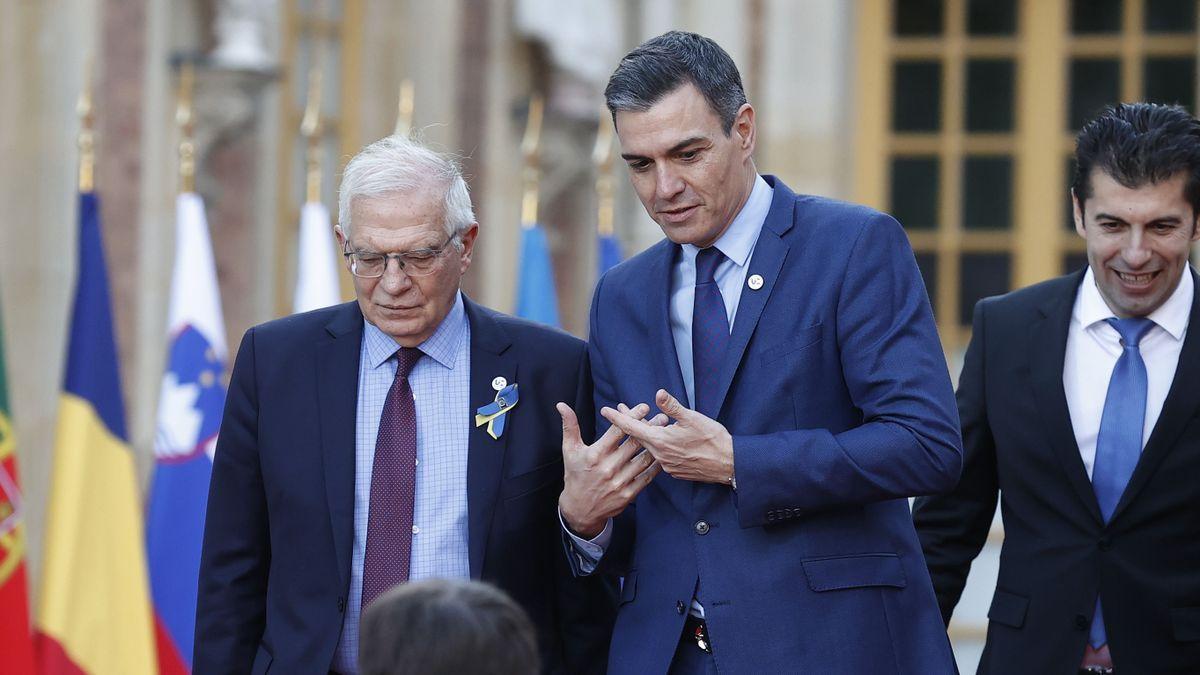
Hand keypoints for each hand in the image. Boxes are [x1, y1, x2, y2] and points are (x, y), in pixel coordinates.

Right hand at [558, 401, 664, 538]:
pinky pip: (646, 477)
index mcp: (595, 454)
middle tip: (662, 418)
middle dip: (650, 429)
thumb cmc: (575, 475)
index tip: (644, 407)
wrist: (579, 509)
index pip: (618, 431)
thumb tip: (562, 405)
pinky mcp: (628, 494)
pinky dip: (655, 466)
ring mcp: (619, 482)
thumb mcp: (570, 450)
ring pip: (643, 460)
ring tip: (665, 434)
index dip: (632, 417)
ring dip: (655, 446)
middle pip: (634, 443)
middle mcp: (608, 467)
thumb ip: (570, 426)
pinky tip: (661, 456)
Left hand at [601, 389, 733, 484]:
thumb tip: (658, 394)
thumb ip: (672, 407)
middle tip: (623, 411)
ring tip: (644, 422)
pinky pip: (660, 457)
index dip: (617, 418)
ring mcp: (667, 465)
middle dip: (630, 423)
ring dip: (645, 434)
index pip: (631, 428)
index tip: (605, 410)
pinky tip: (663, 440)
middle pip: (638, 437)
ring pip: (650, 447)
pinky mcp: (675, 471)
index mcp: (660, 441)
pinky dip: (658, 446)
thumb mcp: (692, 418)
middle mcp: (660, 455)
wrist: (729, 464)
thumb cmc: (712, 439)